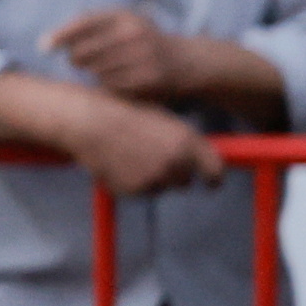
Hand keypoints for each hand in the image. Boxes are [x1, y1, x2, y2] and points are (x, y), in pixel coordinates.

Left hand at [47, 4, 192, 103]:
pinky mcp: (147, 79)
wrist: (186, 60)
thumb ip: (88, 23)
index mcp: (124, 16)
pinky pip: (110, 85)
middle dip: (77, 58)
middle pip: (82, 52)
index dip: (60, 35)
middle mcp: (133, 35)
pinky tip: (119, 78)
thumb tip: (46, 42)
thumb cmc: (143, 38)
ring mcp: (141, 58)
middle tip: (83, 59)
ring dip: (94, 72)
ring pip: (94, 71)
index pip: (82, 24)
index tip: (44, 47)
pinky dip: (108, 84)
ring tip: (108, 67)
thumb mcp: (123, 20)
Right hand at [59, 89, 221, 201]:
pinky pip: (139, 192)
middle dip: (173, 174)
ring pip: (160, 187)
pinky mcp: (136, 190)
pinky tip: (117, 164)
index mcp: (188, 141)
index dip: (214, 178)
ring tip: (129, 155)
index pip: (215, 171)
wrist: (90, 122)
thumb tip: (198, 157)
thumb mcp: (164, 119)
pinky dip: (130, 183)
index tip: (211, 183)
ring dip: (150, 178)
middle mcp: (177, 162)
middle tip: (150, 157)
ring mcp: (156, 177)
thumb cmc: (125, 114)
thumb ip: (185, 140)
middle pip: (185, 181)